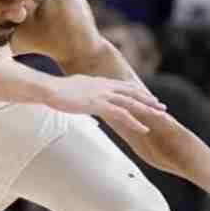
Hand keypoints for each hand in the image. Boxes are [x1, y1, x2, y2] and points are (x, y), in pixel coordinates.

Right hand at [47, 75, 166, 133]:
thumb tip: (83, 94)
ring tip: (161, 117)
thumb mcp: (73, 88)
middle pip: (132, 93)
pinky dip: (135, 121)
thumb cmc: (55, 90)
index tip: (148, 98)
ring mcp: (102, 95)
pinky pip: (122, 114)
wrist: (47, 89)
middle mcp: (104, 86)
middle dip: (148, 100)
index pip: (123, 86)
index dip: (137, 92)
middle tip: (162, 107)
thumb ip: (83, 90)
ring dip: (147, 110)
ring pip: (131, 102)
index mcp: (99, 82)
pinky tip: (144, 128)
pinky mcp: (98, 104)